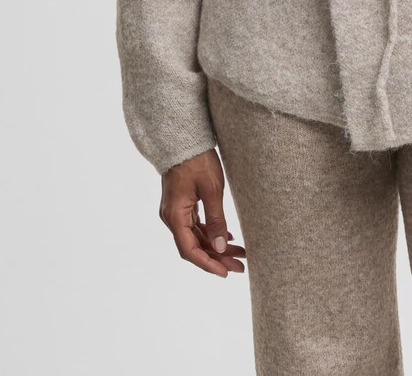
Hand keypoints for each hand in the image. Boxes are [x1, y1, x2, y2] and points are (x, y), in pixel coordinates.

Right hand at [159, 148, 246, 276]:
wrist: (184, 139)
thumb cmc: (198, 160)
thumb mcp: (211, 189)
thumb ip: (215, 220)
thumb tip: (221, 247)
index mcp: (175, 215)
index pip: (189, 250)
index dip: (208, 264)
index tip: (225, 273)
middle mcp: (171, 217)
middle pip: (193, 247)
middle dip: (217, 258)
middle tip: (240, 266)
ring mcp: (175, 212)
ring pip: (195, 237)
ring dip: (216, 246)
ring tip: (239, 253)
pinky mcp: (181, 205)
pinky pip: (195, 226)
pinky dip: (210, 234)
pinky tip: (226, 237)